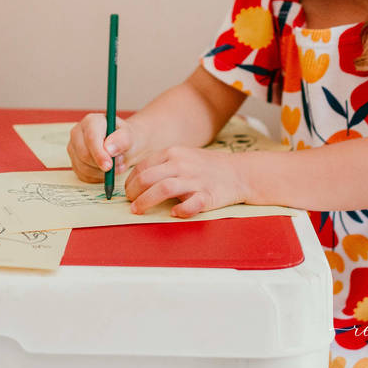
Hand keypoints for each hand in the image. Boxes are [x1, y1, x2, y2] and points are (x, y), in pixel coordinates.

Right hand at [67, 112, 146, 182]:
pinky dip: (96, 177)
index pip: (91, 138)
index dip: (99, 154)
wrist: (121, 146)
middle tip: (116, 166)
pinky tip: (105, 170)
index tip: (109, 166)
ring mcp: (73, 147)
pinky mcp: (73, 161)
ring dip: (101, 172)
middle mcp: (78, 132)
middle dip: (101, 164)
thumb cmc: (124, 139)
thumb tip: (108, 149)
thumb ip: (121, 140)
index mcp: (91, 121)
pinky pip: (83, 175)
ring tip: (114, 166)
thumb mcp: (129, 137)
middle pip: (84, 154)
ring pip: (83, 167)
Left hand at [124, 146, 247, 216]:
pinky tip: (173, 214)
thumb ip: (162, 165)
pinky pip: (191, 204)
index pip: (143, 167)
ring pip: (164, 189)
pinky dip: (180, 210)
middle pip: (148, 177)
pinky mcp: (208, 195)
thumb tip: (137, 179)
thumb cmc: (205, 167)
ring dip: (146, 201)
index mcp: (173, 153)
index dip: (130, 182)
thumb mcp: (182, 156)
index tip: (128, 192)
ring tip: (138, 210)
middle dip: (134, 192)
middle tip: (130, 203)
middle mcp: (182, 164)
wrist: (238, 173)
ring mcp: (195, 179)